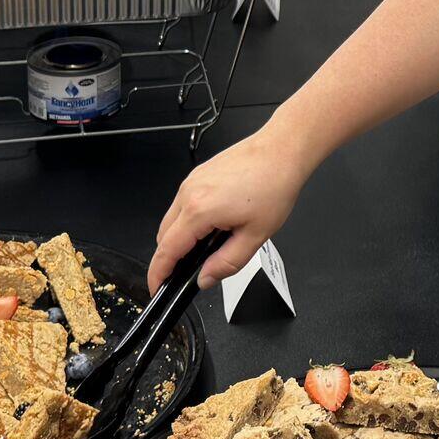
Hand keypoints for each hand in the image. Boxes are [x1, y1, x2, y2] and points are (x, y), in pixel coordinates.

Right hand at [148, 125, 306, 291]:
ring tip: (209, 246)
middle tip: (187, 272)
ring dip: (181, 238)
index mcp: (199, 210)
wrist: (281, 151)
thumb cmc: (273, 185)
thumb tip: (205, 278)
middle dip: (170, 258)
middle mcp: (189, 193)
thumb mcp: (255, 236)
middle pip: (163, 236)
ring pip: (172, 219)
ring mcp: (191, 181)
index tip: (157, 287)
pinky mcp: (198, 175)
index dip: (158, 274)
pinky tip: (214, 224)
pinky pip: (182, 204)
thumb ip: (226, 263)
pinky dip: (189, 220)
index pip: (166, 251)